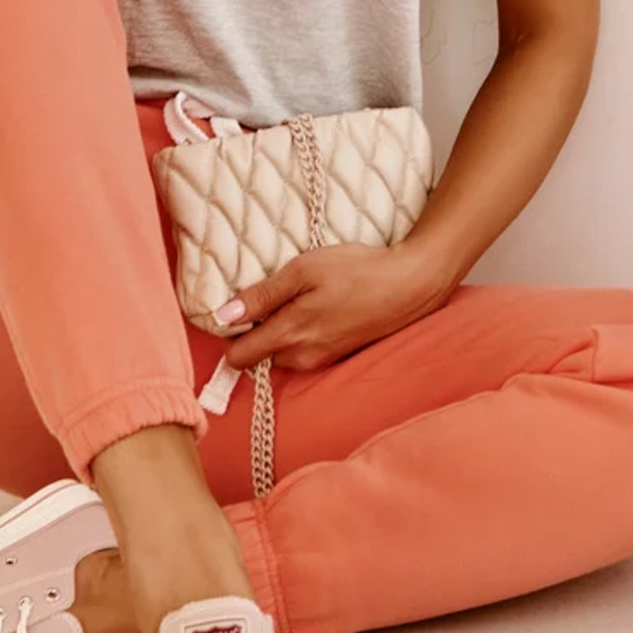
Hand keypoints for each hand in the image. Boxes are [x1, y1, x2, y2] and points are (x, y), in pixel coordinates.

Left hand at [215, 240, 454, 375]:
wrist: (410, 285)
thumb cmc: (356, 271)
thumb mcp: (302, 271)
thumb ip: (261, 296)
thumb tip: (222, 316)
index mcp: (289, 337)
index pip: (237, 358)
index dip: (229, 334)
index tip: (234, 309)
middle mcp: (302, 357)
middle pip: (256, 355)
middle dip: (254, 330)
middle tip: (271, 294)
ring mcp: (320, 360)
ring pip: (280, 352)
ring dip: (279, 330)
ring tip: (297, 296)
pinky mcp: (335, 356)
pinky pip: (302, 350)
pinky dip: (300, 332)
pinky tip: (316, 306)